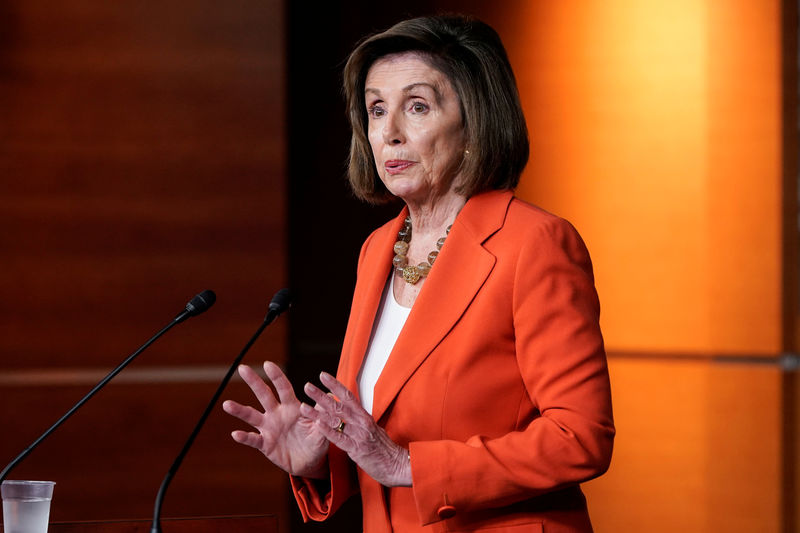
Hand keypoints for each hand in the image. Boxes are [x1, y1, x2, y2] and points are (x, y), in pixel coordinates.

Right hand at [222, 361, 328, 478]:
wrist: (310, 462)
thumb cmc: (317, 440)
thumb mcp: (322, 428)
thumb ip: (323, 415)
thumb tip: (330, 397)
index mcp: (292, 407)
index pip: (283, 388)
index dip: (276, 376)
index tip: (268, 364)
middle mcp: (277, 414)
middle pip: (264, 395)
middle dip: (254, 381)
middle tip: (242, 367)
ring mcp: (269, 428)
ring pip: (252, 416)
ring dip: (239, 410)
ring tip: (227, 404)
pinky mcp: (265, 445)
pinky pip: (253, 440)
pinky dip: (244, 437)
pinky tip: (235, 434)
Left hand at [300, 371, 410, 487]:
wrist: (397, 465)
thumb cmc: (384, 449)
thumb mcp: (373, 430)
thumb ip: (359, 421)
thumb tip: (348, 412)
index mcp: (365, 416)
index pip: (348, 396)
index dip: (335, 385)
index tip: (323, 376)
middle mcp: (362, 422)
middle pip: (339, 405)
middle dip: (321, 395)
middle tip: (307, 386)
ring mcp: (359, 435)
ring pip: (336, 420)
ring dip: (317, 412)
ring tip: (303, 407)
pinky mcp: (357, 449)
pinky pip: (340, 438)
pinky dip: (328, 431)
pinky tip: (317, 425)